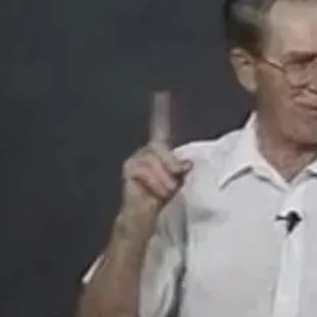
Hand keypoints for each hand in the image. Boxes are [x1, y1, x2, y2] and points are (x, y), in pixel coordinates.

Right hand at [120, 91, 191, 221]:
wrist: (145, 221)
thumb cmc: (165, 204)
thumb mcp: (179, 184)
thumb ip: (183, 169)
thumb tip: (187, 164)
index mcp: (160, 154)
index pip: (160, 129)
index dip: (160, 112)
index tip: (161, 95)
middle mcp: (146, 153)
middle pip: (160, 146)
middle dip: (171, 165)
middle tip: (175, 183)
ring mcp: (136, 160)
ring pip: (154, 158)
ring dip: (165, 179)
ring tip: (166, 193)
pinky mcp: (129, 169)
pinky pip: (145, 169)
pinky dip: (155, 182)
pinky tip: (156, 193)